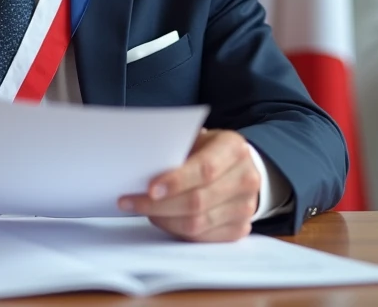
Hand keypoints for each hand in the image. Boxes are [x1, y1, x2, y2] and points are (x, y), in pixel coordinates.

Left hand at [118, 129, 259, 241]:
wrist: (239, 168)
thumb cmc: (209, 150)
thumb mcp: (197, 139)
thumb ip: (177, 150)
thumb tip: (142, 167)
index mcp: (234, 149)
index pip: (205, 169)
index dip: (176, 181)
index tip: (149, 189)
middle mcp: (246, 178)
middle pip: (198, 201)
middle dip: (159, 205)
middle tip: (131, 201)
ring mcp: (245, 207)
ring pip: (197, 224)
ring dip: (164, 220)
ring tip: (143, 209)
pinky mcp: (239, 229)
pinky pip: (201, 238)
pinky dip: (176, 230)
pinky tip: (162, 219)